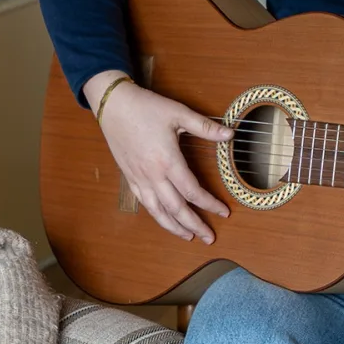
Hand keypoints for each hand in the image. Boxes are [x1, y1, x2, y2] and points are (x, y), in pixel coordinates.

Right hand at [85, 70, 232, 243]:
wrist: (112, 105)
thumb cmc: (146, 107)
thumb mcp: (179, 113)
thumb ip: (205, 127)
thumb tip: (230, 135)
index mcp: (168, 161)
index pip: (192, 191)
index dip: (209, 204)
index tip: (223, 212)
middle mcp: (153, 175)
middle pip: (176, 208)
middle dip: (194, 225)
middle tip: (209, 237)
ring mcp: (139, 178)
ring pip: (158, 211)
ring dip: (174, 227)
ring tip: (188, 237)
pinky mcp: (129, 177)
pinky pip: (144, 202)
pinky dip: (156, 215)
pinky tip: (164, 219)